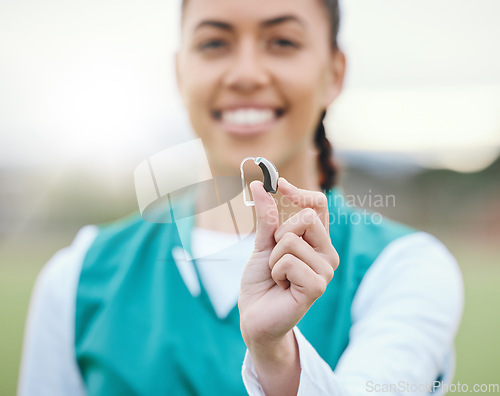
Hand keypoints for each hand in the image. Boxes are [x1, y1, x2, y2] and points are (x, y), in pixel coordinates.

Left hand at [238, 177, 338, 351]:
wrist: (254, 315)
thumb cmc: (262, 280)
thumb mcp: (263, 243)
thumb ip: (266, 216)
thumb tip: (259, 184)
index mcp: (316, 240)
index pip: (318, 205)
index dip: (299, 192)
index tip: (279, 184)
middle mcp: (326, 253)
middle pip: (305, 217)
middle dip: (279, 235)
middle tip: (277, 259)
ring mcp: (325, 270)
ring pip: (291, 241)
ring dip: (274, 259)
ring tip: (279, 277)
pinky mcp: (318, 286)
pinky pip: (288, 261)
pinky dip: (276, 273)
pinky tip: (282, 287)